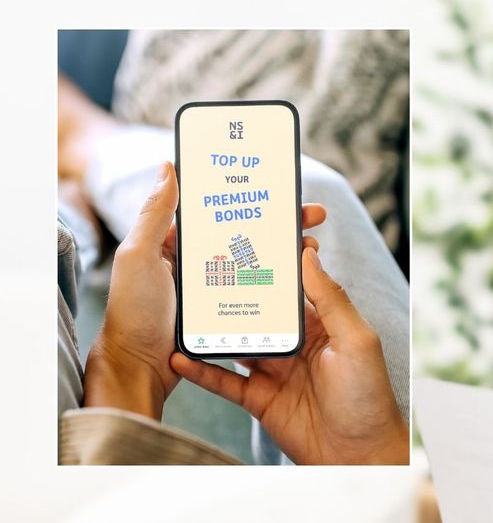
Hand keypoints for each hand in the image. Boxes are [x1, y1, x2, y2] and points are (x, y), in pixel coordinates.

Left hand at [84, 161, 331, 419]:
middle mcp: (200, 262)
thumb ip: (154, 214)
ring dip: (288, 252)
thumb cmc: (134, 311)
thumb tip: (168, 168)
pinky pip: (259, 292)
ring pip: (260, 262)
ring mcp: (216, 289)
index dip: (253, 198)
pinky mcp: (228, 313)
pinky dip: (281, 283)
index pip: (222, 212)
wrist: (140, 368)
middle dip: (284, 222)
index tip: (281, 188)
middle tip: (314, 215)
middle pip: (250, 234)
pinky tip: (300, 278)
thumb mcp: (138, 256)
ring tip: (312, 245)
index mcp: (178, 243)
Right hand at [170, 246, 407, 464]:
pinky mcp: (259, 399)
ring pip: (236, 343)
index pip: (293, 288)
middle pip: (258, 312)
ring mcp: (275, 371)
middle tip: (203, 268)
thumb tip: (309, 257)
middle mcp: (296, 344)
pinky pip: (224, 380)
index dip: (274, 266)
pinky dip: (202, 369)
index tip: (248, 239)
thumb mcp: (356, 340)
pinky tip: (181, 356)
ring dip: (212, 328)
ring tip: (183, 309)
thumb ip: (331, 299)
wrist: (359, 455)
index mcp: (322, 325)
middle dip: (234, 292)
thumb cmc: (368, 397)